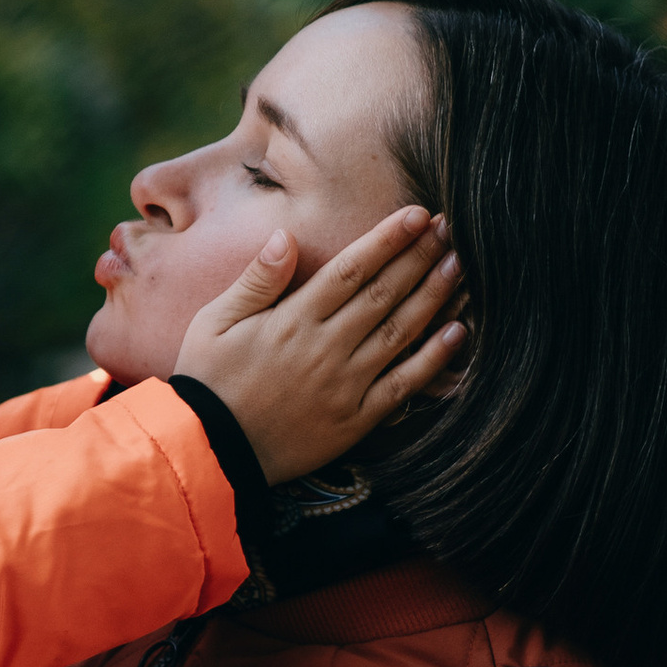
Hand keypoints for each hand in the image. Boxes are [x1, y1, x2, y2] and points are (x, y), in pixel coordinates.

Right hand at [175, 206, 463, 484]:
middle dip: (420, 257)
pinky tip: (457, 333)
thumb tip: (285, 237)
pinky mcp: (355, 419)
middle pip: (383, 293)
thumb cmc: (207, 381)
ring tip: (459, 267)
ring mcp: (345, 384)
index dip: (388, 239)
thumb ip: (256, 280)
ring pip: (400, 332)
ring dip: (434, 297)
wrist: (210, 451)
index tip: (418, 215)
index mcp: (292, 320)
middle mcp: (325, 347)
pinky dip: (433, 359)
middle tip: (451, 229)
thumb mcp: (214, 322)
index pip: (351, 269)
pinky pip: (403, 385)